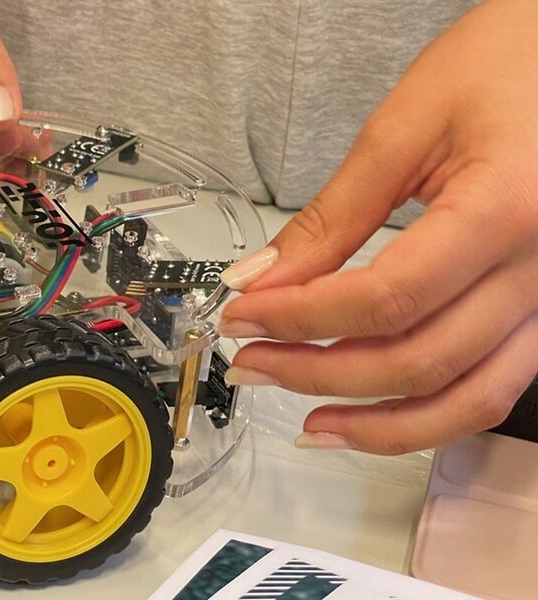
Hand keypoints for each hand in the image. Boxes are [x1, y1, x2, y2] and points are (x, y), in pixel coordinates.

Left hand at [216, 0, 537, 454]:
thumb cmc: (505, 67)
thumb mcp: (403, 128)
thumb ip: (330, 217)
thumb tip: (260, 279)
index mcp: (506, 211)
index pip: (385, 299)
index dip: (300, 319)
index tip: (241, 317)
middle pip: (419, 359)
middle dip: (318, 373)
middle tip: (250, 363)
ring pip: (467, 399)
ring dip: (378, 425)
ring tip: (306, 422)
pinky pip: (492, 388)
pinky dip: (428, 414)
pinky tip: (370, 414)